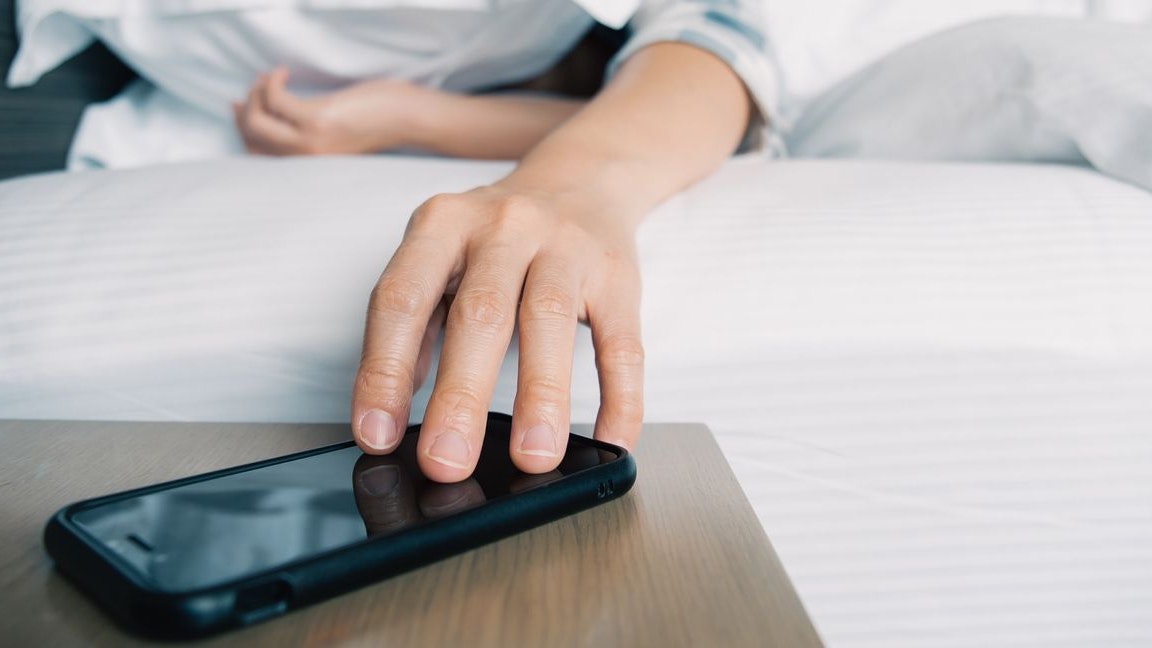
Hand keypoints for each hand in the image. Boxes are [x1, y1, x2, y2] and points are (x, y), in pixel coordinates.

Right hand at [232, 68, 430, 155]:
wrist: (407, 119)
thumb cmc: (377, 120)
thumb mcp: (338, 130)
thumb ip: (312, 129)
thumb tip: (282, 110)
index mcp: (309, 164)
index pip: (257, 154)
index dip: (242, 127)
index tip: (240, 104)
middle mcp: (306, 159)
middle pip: (249, 136)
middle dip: (244, 108)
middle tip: (257, 86)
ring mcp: (309, 143)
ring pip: (256, 120)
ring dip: (256, 92)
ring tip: (271, 78)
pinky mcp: (317, 121)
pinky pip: (275, 100)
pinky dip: (271, 82)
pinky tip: (282, 73)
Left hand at [351, 184, 643, 482]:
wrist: (582, 179)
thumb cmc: (498, 237)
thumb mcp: (441, 257)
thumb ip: (417, 325)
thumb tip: (390, 413)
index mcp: (443, 224)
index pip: (402, 300)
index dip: (384, 370)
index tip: (377, 435)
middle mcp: (503, 227)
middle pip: (480, 313)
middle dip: (461, 396)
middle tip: (446, 461)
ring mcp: (565, 248)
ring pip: (550, 322)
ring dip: (541, 397)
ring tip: (532, 457)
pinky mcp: (618, 276)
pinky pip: (622, 344)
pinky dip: (618, 397)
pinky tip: (610, 439)